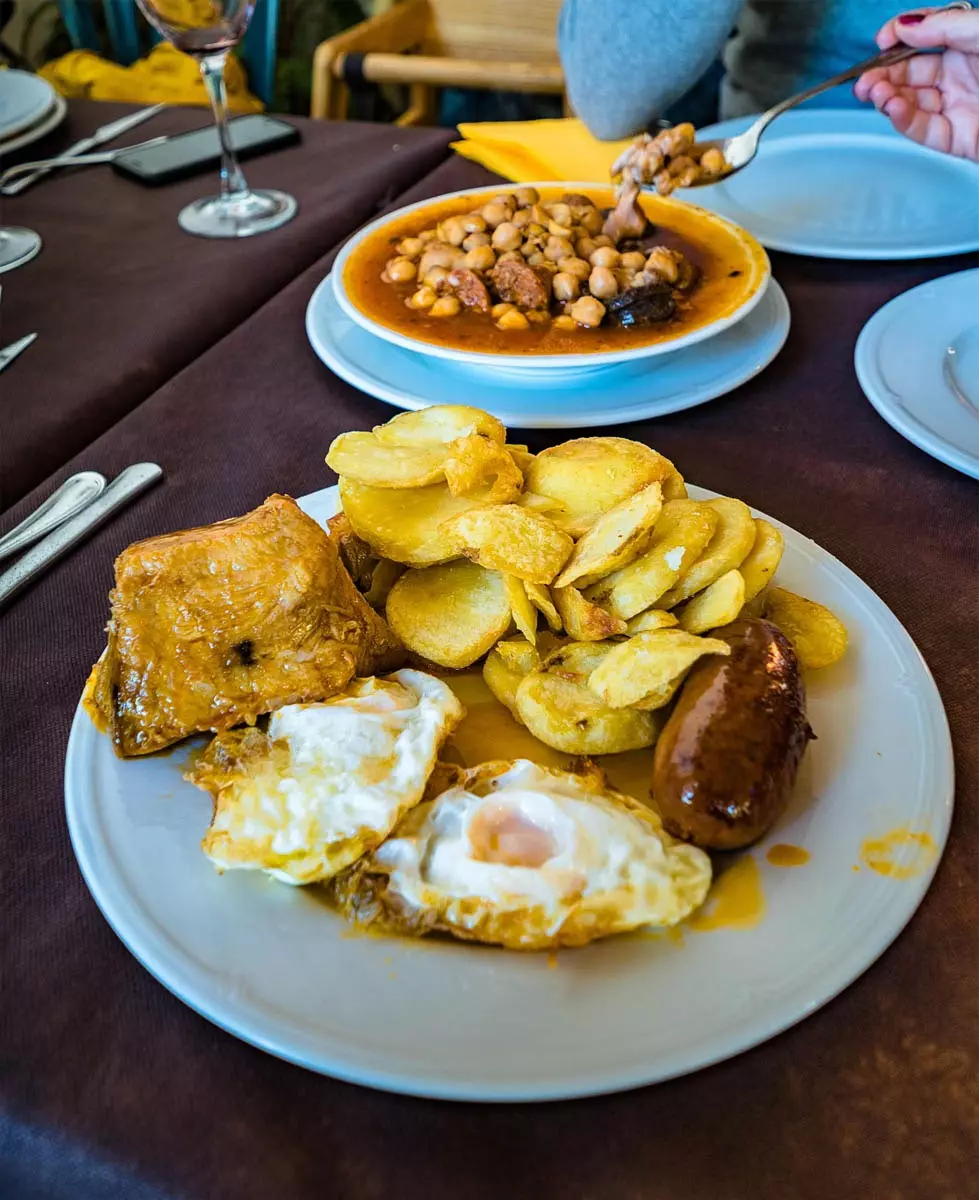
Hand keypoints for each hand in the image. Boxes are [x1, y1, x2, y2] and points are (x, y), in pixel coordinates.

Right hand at [854, 6, 978, 159]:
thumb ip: (944, 28)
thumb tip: (903, 26)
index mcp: (969, 47)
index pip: (923, 41)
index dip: (899, 40)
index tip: (881, 42)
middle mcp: (961, 77)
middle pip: (910, 75)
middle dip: (883, 76)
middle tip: (864, 80)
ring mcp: (958, 108)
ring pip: (911, 103)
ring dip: (887, 98)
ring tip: (875, 93)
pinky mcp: (958, 140)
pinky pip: (923, 130)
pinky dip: (903, 119)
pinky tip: (892, 108)